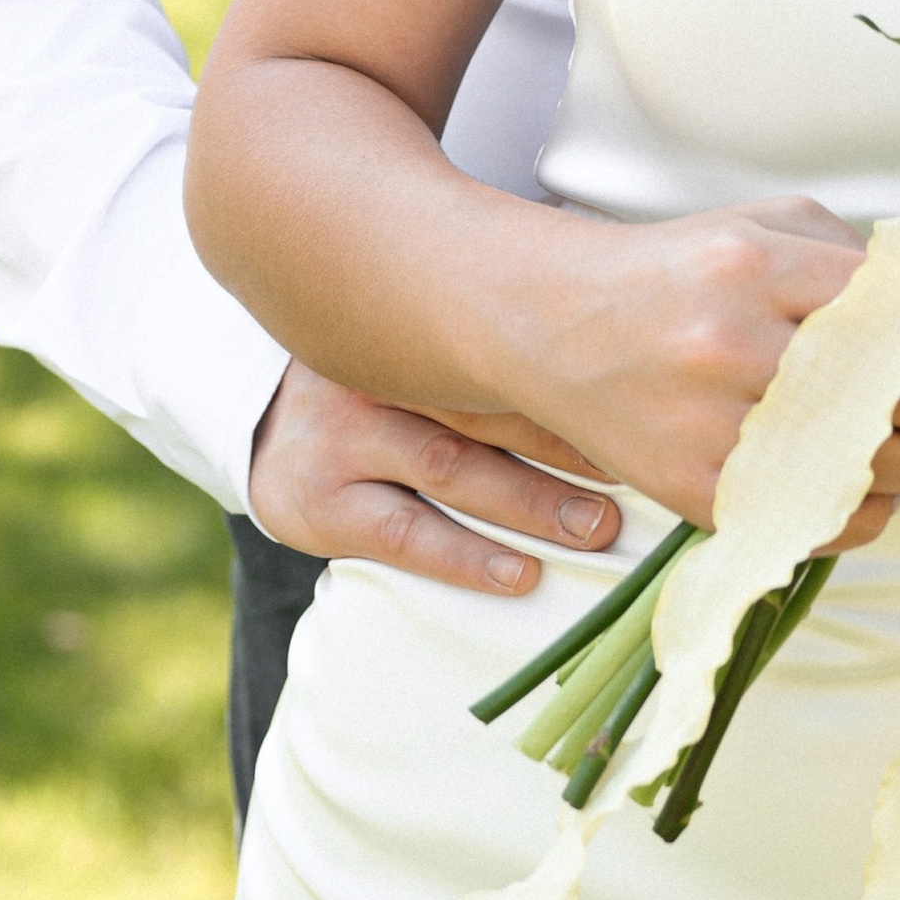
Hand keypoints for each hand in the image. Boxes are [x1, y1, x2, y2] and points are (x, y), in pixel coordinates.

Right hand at [247, 360, 624, 594]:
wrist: (257, 416)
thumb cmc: (377, 378)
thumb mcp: (416, 339)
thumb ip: (489, 335)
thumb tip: (613, 333)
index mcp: (409, 325)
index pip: (504, 344)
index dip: (575, 372)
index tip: (641, 397)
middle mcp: (377, 373)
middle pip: (486, 405)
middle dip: (567, 441)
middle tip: (636, 473)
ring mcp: (344, 437)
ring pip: (453, 469)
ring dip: (532, 502)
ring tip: (596, 529)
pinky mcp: (319, 503)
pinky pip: (405, 533)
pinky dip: (466, 557)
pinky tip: (519, 573)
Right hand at [527, 192, 899, 542]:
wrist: (557, 324)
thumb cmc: (671, 276)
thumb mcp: (760, 223)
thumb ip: (851, 253)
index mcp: (753, 267)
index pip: (898, 309)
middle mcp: (732, 344)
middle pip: (895, 393)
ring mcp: (713, 425)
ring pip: (869, 466)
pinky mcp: (696, 491)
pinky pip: (819, 520)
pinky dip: (864, 510)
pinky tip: (867, 482)